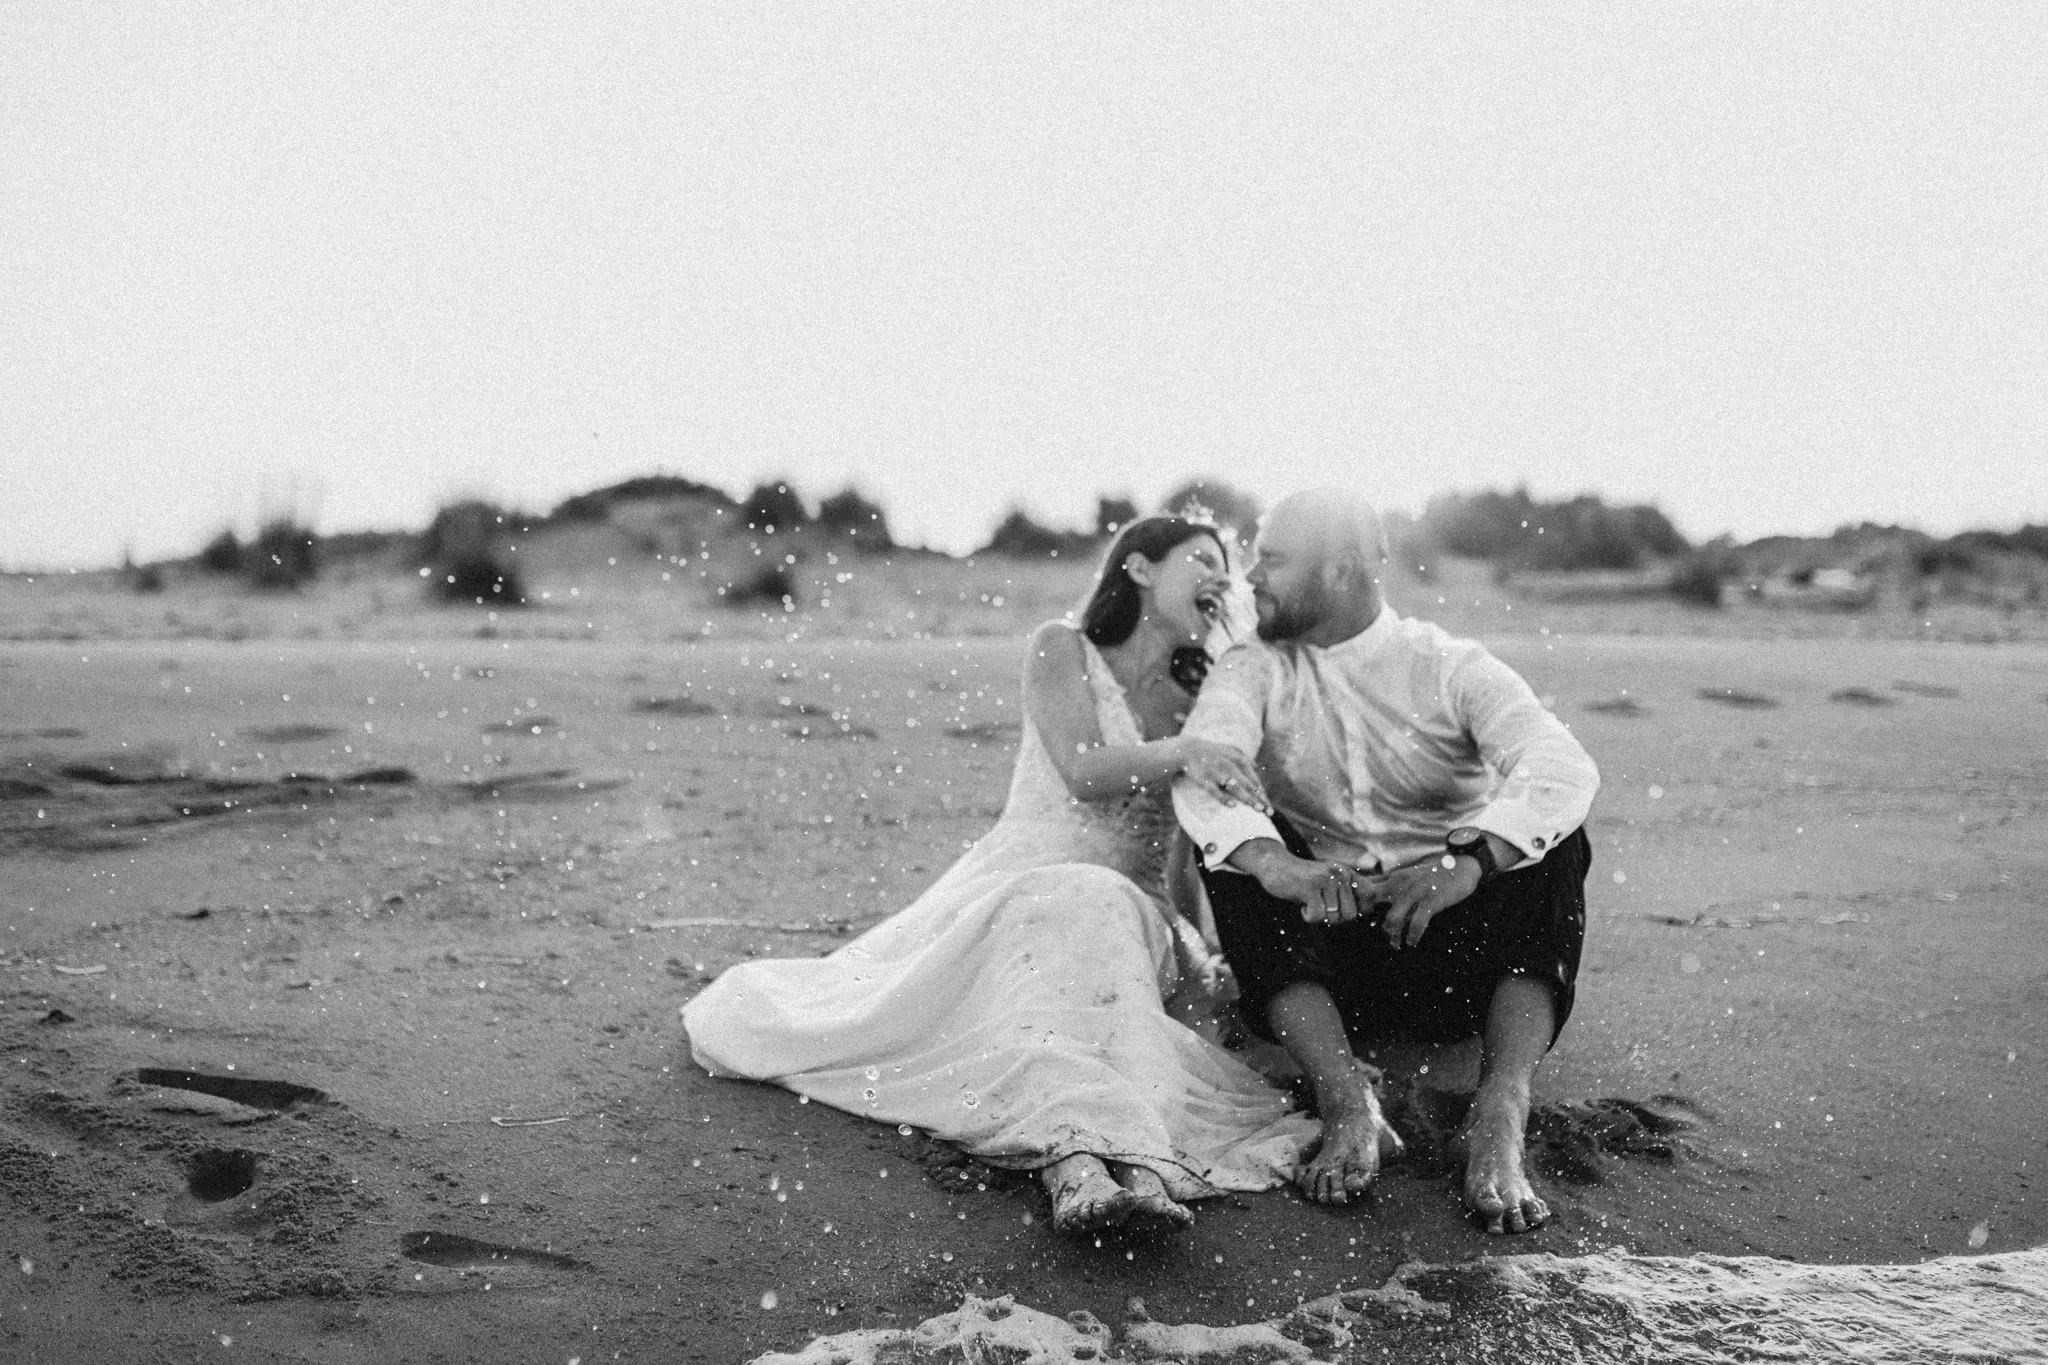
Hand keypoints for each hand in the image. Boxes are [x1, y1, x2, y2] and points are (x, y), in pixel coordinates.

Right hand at [1176, 737, 1270, 811]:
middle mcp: (1230, 766)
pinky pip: (1215, 791)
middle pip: (1248, 785)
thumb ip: (1244, 758)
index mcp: (1238, 760)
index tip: (1269, 808)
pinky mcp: (1205, 779)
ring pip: (1235, 787)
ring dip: (1247, 798)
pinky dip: (1224, 797)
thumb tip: (1258, 767)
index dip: (1262, 795)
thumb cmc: (1211, 753)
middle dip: (1259, 799)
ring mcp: (1217, 773)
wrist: (1187, 749)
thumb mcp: (1229, 750)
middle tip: (1269, 812)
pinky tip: (1233, 805)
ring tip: (1258, 808)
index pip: (1253, 781)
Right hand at [1245, 850, 1375, 924]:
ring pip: (1333, 917)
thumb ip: (1348, 893)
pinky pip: (1317, 916)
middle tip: (1321, 907)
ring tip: (1310, 903)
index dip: (1362, 907)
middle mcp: (1340, 874)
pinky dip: (1307, 916)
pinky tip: (1302, 904)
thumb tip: (1368, 910)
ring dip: (1319, 917)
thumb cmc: (1305, 881)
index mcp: (1347, 873)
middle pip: (1351, 914)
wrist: (1277, 866)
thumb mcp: (1330, 882)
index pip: (1370, 894)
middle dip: (1334, 918)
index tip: (1343, 907)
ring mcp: (1325, 880)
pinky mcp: (1310, 887)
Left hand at [1371, 855, 1480, 949]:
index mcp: (1393, 877)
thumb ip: (1389, 882)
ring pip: (1393, 918)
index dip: (1358, 902)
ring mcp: (1415, 892)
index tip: (1362, 916)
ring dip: (1393, 934)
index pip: (1365, 887)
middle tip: (1378, 932)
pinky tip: (1412, 941)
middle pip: (1372, 900)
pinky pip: (1416, 923)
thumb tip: (1369, 895)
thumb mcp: (1407, 874)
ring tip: (1396, 943)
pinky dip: (1412, 936)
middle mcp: (1399, 883)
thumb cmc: (1432, 873)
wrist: (1461, 865)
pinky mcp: (1431, 901)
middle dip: (1369, 917)